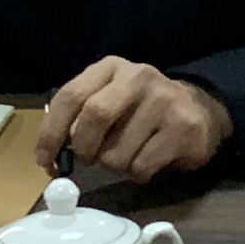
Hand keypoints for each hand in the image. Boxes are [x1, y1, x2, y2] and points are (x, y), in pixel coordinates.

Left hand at [38, 58, 231, 184]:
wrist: (200, 110)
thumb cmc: (141, 109)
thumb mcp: (110, 100)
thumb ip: (80, 117)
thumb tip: (50, 156)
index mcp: (111, 68)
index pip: (71, 95)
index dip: (51, 132)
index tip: (44, 160)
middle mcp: (138, 76)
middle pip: (94, 116)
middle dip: (83, 148)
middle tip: (87, 160)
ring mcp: (163, 101)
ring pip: (116, 153)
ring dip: (114, 166)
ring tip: (127, 156)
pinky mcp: (182, 128)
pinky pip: (141, 167)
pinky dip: (136, 175)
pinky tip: (148, 161)